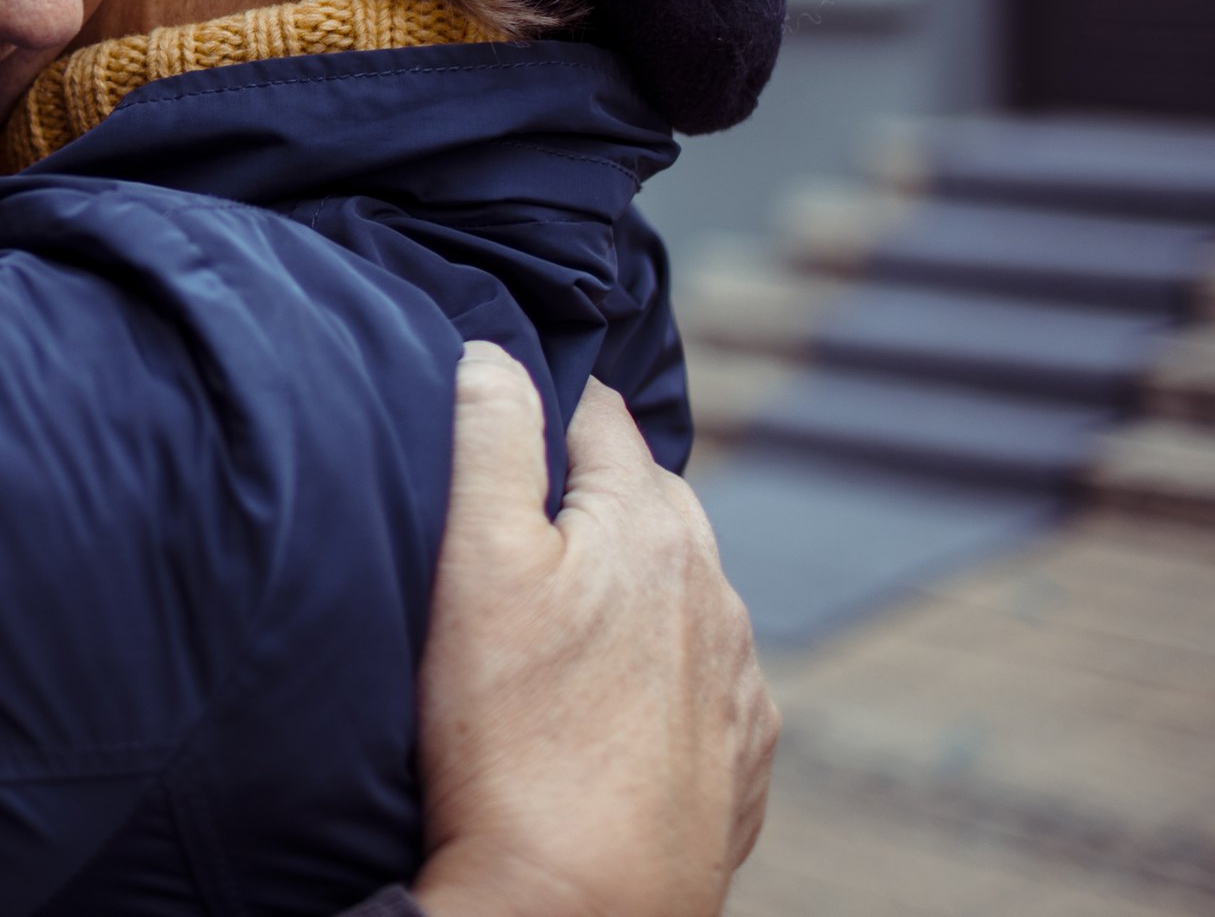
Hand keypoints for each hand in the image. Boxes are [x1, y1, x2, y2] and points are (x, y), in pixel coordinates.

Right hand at [409, 344, 776, 916]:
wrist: (576, 908)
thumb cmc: (508, 736)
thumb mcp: (473, 563)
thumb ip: (490, 441)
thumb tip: (496, 353)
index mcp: (650, 523)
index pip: (600, 417)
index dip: (547, 404)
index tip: (503, 416)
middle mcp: (714, 590)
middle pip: (651, 500)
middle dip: (594, 495)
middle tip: (516, 522)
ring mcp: (736, 680)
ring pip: (683, 591)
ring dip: (631, 585)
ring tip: (555, 620)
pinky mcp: (741, 757)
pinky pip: (702, 679)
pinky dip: (658, 669)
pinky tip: (603, 703)